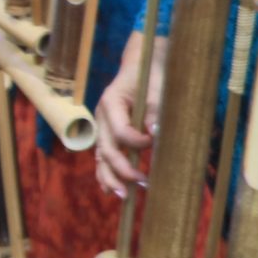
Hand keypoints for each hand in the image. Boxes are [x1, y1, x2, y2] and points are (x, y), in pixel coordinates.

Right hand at [94, 31, 164, 197]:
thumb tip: (155, 132)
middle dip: (122, 169)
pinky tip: (112, 189)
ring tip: (123, 195)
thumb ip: (154, 108)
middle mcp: (102, 117)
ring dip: (111, 177)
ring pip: (101, 156)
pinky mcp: (109, 133)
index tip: (154, 143)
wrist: (143, 62)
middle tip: (143, 183)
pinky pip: (103, 156)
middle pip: (106, 149)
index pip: (120, 131)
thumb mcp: (156, 85)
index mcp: (110, 103)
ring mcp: (104, 126)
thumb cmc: (151, 72)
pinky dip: (106, 173)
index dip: (137, 142)